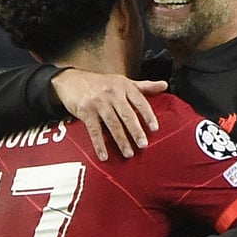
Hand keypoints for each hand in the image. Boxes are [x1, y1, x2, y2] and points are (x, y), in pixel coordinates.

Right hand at [51, 69, 166, 160]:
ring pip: (112, 124)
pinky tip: (104, 155)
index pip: (140, 101)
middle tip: (143, 145)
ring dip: (121, 140)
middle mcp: (112, 93)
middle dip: (136, 131)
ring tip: (128, 153)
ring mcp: (98, 102)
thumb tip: (164, 85)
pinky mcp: (85, 111)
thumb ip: (144, 86)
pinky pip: (94, 130)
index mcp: (124, 86)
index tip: (155, 128)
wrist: (71, 80)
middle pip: (127, 114)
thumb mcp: (122, 81)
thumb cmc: (100, 83)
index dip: (148, 115)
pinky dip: (99, 144)